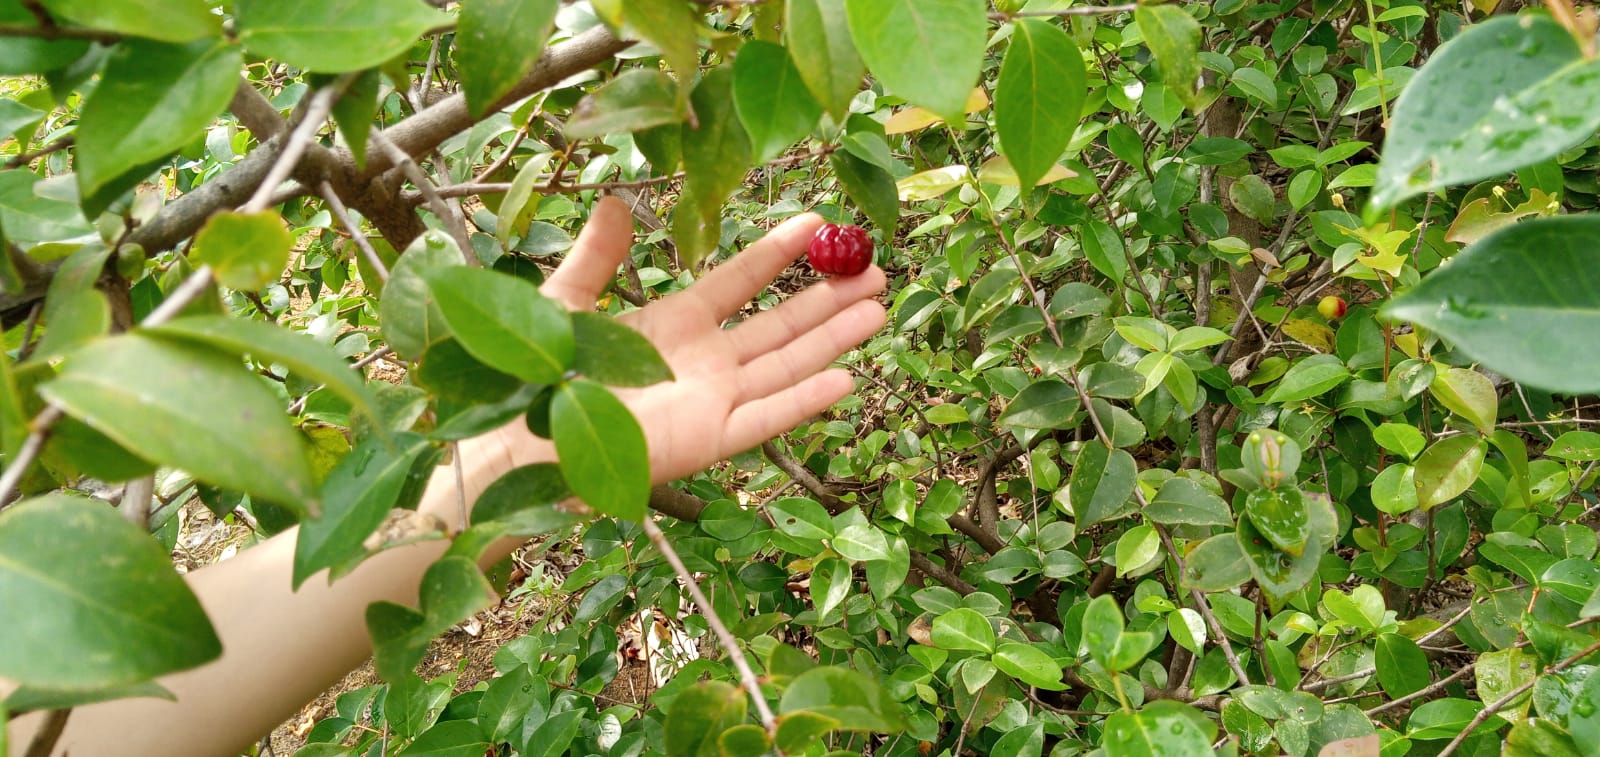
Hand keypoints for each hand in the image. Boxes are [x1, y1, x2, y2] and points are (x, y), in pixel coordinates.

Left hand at [525, 197, 886, 482]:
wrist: (520, 440)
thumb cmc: (536, 374)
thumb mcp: (567, 300)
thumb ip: (597, 257)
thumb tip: (614, 201)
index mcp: (673, 324)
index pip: (738, 282)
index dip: (776, 252)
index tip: (817, 222)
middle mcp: (703, 363)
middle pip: (779, 326)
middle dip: (827, 298)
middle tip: (874, 270)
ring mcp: (711, 402)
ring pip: (787, 365)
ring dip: (833, 339)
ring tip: (877, 309)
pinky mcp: (709, 440)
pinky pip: (769, 418)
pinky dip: (806, 400)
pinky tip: (848, 376)